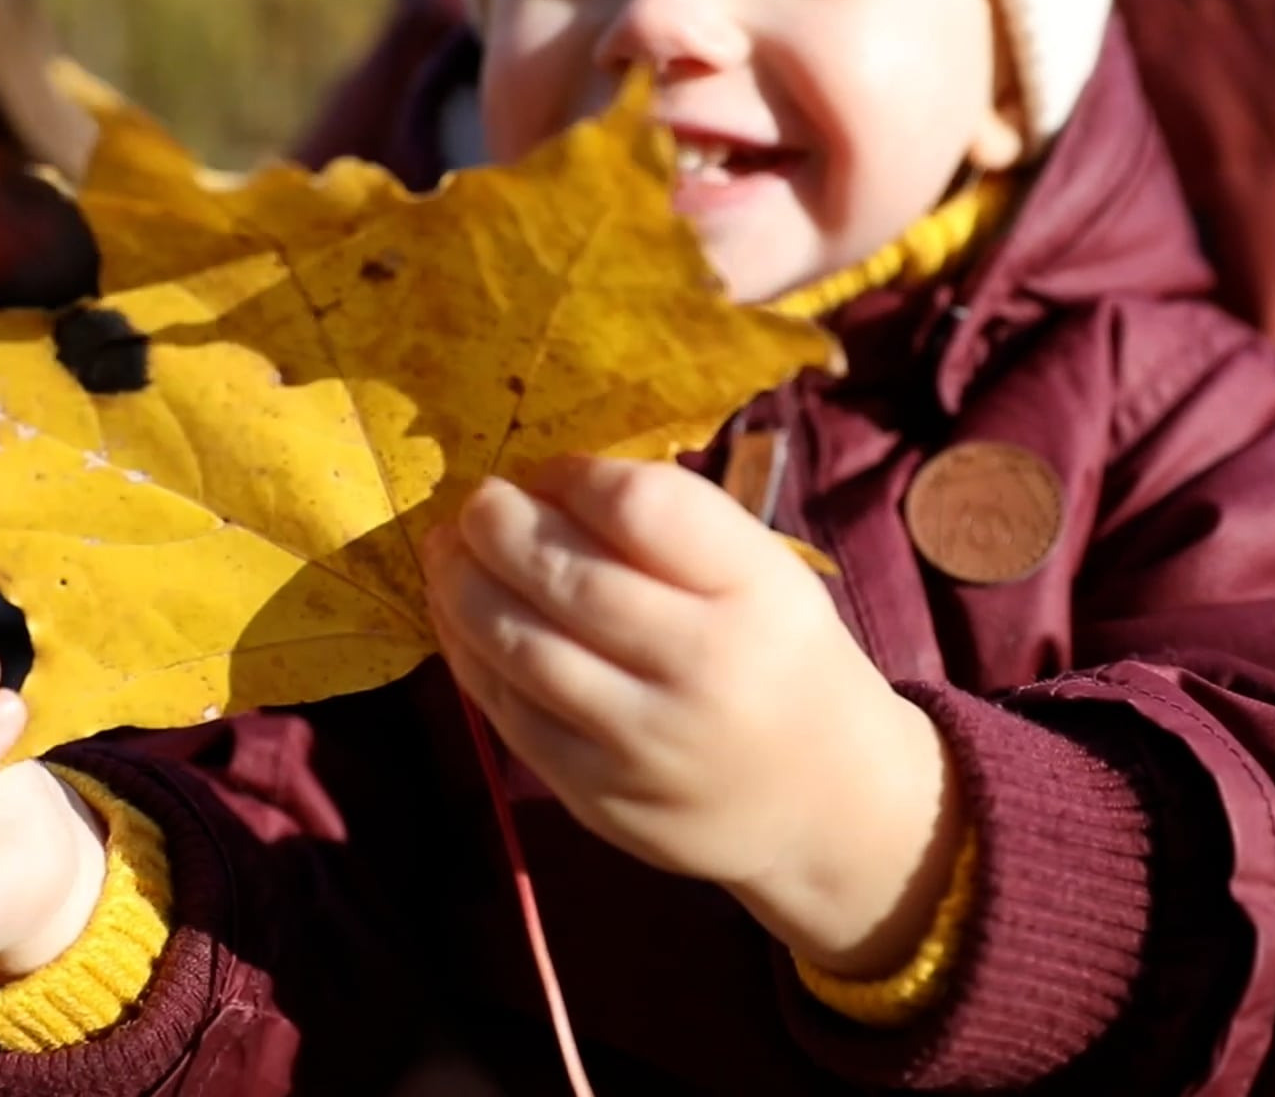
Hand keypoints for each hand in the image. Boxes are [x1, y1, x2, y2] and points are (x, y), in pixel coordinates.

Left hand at [426, 457, 964, 975]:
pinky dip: (471, 656)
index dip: (575, 478)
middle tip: (477, 502)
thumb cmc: (781, 660)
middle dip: (499, 526)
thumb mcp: (767, 575)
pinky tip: (458, 618)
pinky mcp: (600, 797)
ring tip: (446, 551)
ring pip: (523, 649)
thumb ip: (676, 528)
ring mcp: (646, 740)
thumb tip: (545, 485)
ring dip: (464, 588)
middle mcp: (703, 666)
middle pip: (569, 578)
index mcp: (757, 591)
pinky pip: (511, 715)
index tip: (551, 471)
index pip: (641, 509)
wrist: (827, 803)